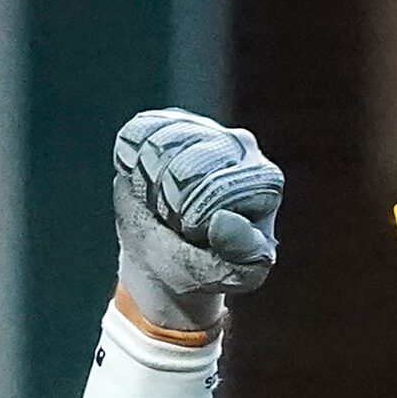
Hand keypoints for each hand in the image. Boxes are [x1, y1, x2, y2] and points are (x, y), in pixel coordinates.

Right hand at [112, 109, 282, 335]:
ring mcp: (204, 130)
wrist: (166, 258)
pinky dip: (132, 162)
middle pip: (186, 165)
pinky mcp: (170, 123)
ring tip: (161, 204)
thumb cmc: (204, 267)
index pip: (217, 189)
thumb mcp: (230, 275)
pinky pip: (139, 134)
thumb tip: (224, 219)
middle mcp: (239, 144)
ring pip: (159, 145)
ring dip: (149, 184)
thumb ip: (241, 256)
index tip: (193, 234)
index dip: (192, 217)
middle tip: (175, 222)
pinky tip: (144, 181)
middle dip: (169, 201)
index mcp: (264, 180)